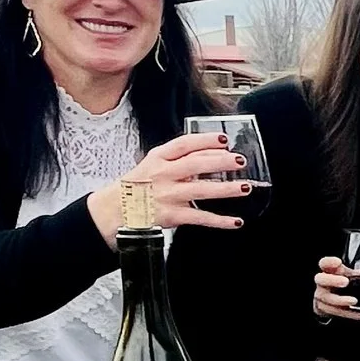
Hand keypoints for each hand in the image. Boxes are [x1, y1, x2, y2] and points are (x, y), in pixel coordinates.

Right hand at [86, 132, 249, 244]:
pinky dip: (220, 221)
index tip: (223, 139)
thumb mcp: (152, 165)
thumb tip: (212, 153)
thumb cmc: (137, 187)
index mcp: (158, 158)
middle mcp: (163, 175)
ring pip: (201, 190)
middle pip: (196, 164)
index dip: (205, 140)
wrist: (113, 211)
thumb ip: (177, 159)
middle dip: (221, 161)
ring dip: (226, 189)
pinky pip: (200, 218)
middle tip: (240, 160)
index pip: (184, 144)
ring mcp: (168, 195)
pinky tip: (236, 221)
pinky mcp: (172, 216)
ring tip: (245, 187)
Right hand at [313, 255, 359, 321]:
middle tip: (345, 282)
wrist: (327, 300)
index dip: (329, 262)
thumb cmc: (341, 283)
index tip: (338, 262)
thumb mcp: (353, 277)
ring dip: (340, 300)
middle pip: (321, 279)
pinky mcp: (324, 309)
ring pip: (326, 298)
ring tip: (353, 301)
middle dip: (332, 281)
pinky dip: (348, 314)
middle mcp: (323, 283)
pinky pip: (334, 312)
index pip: (324, 263)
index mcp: (329, 271)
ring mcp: (322, 296)